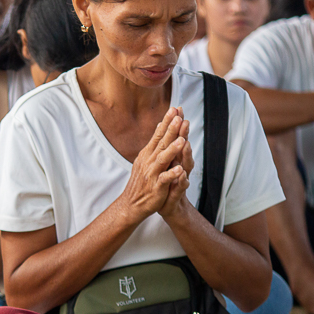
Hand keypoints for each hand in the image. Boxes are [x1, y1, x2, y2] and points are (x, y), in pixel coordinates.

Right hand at [119, 107, 188, 221]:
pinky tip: (180, 170)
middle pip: (161, 143)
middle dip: (171, 130)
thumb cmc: (142, 181)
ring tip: (182, 141)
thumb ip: (155, 143)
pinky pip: (164, 180)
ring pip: (163, 160)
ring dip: (172, 150)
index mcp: (148, 154)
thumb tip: (160, 125)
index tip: (175, 109)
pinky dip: (172, 174)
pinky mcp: (156, 187)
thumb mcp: (146, 159)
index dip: (167, 122)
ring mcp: (152, 174)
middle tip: (178, 117)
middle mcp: (149, 161)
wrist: (132, 204)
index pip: (158, 134)